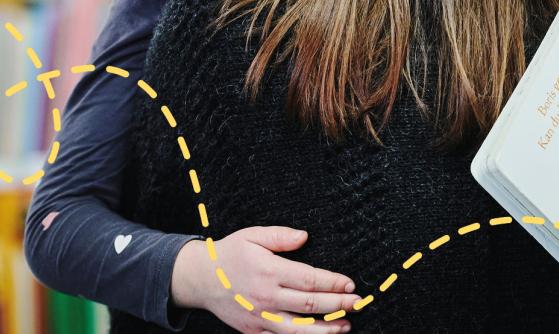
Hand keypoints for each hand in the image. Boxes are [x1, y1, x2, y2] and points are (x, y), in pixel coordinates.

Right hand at [171, 226, 360, 332]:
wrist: (199, 279)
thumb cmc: (230, 253)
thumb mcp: (253, 235)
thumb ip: (280, 236)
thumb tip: (305, 236)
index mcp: (269, 271)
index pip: (309, 279)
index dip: (332, 283)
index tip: (349, 284)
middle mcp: (266, 297)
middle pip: (309, 305)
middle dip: (337, 305)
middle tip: (357, 303)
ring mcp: (259, 317)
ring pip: (299, 329)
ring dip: (325, 329)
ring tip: (345, 326)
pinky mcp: (253, 331)